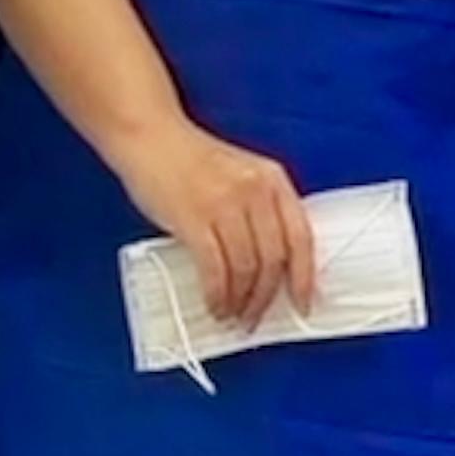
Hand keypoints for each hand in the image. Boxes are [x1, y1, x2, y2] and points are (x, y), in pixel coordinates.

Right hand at [118, 114, 316, 328]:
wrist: (150, 138)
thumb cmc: (192, 162)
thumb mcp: (241, 176)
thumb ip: (260, 211)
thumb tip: (270, 268)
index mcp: (274, 180)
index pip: (301, 237)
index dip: (304, 276)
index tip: (302, 302)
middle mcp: (255, 191)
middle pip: (274, 259)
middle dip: (265, 297)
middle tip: (254, 317)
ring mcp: (225, 204)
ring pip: (246, 269)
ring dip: (240, 301)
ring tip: (231, 314)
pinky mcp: (194, 218)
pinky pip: (215, 269)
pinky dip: (217, 295)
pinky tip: (214, 305)